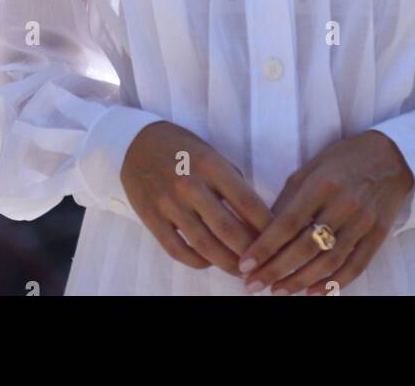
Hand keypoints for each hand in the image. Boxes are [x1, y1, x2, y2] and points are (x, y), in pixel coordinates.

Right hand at [121, 120, 273, 276]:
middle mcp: (190, 185)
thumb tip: (255, 215)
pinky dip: (198, 261)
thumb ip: (230, 181)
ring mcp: (168, 204)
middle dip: (251, 252)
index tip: (280, 240)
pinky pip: (178, 250)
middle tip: (264, 263)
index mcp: (209, 164)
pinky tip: (209, 262)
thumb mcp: (210, 152)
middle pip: (228, 229)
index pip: (246, 201)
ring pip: (205, 245)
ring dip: (228, 263)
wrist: (134, 142)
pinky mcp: (151, 219)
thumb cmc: (180, 147)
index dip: (266, 226)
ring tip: (242, 272)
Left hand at [236, 130, 414, 295]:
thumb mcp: (311, 168)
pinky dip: (333, 284)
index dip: (265, 247)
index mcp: (321, 183)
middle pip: (305, 246)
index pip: (288, 222)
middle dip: (276, 269)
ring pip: (328, 261)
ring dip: (300, 280)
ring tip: (279, 290)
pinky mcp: (378, 235)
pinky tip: (312, 292)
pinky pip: (355, 266)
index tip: (246, 265)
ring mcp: (363, 221)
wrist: (391, 157)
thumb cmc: (343, 159)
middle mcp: (343, 204)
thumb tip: (264, 229)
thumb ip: (289, 198)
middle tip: (255, 285)